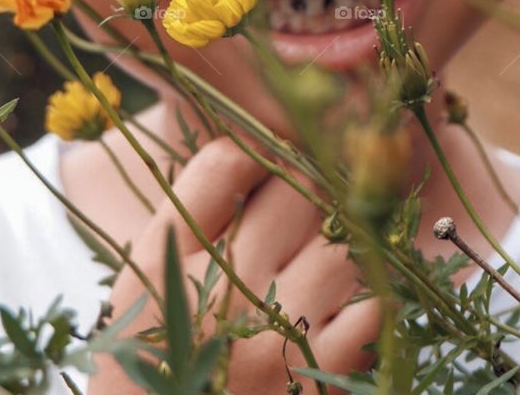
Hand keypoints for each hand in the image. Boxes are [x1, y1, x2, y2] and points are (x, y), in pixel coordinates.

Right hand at [88, 136, 380, 394]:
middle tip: (300, 208)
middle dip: (303, 188)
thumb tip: (247, 148)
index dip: (255, 152)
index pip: (228, 161)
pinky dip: (367, 297)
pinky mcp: (319, 380)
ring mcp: (277, 336)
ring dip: (337, 239)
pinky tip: (344, 303)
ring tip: (320, 254)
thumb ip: (189, 211)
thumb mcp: (148, 282)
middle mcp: (222, 292)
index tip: (262, 166)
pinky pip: (371, 307)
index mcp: (167, 262)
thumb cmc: (151, 362)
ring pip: (339, 239)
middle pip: (295, 190)